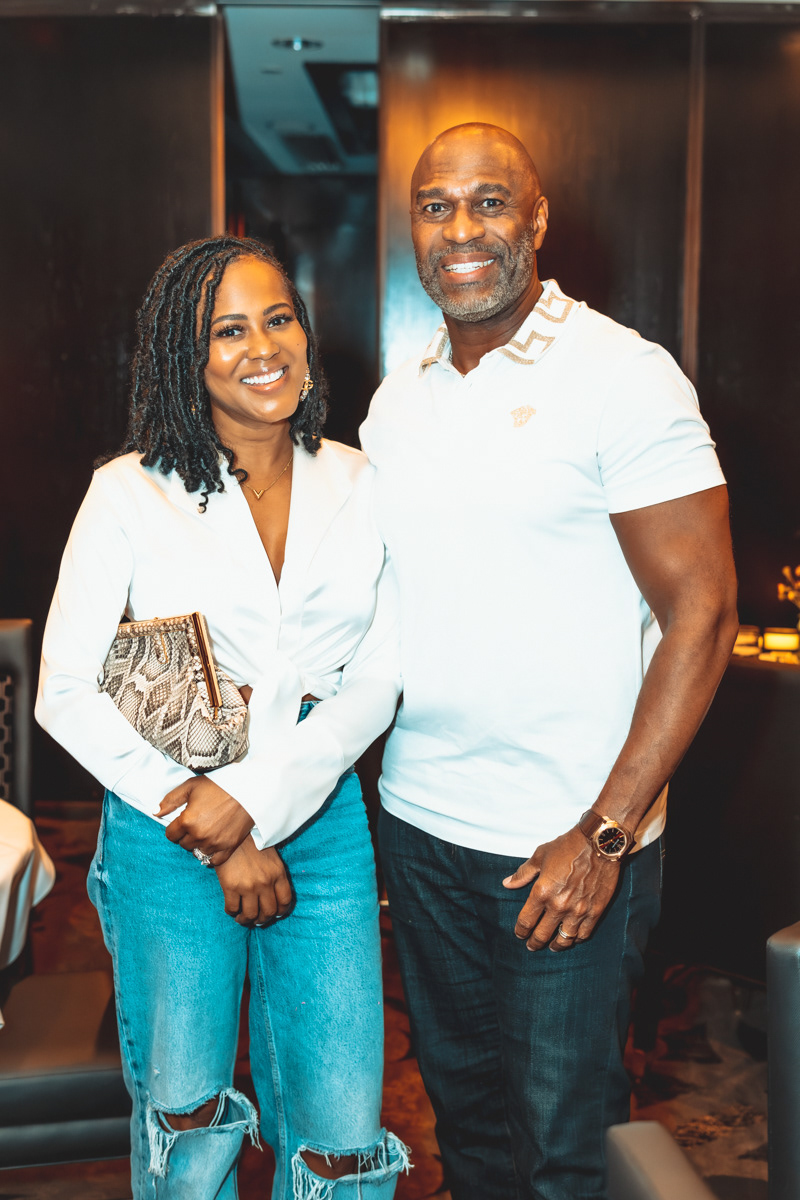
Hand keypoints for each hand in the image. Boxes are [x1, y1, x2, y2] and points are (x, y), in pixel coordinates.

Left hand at [156, 776, 253, 865]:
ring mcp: (214, 843)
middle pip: (183, 845)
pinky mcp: (228, 847)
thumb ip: (171, 800)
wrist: (248, 789)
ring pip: (197, 852)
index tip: (182, 822)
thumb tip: (155, 812)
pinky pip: (213, 861)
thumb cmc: (219, 785)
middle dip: (187, 835)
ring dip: (199, 844)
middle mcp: (199, 835)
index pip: (170, 835)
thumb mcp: (191, 786)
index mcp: (187, 820)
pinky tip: (213, 843)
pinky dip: (211, 855)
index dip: (174, 828)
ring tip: (206, 831)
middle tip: (197, 824)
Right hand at [215, 838, 292, 926]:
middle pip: (269, 912)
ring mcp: (248, 886)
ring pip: (251, 915)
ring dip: (246, 920)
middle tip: (256, 918)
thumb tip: (275, 898)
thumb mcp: (272, 858)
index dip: (280, 912)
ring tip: (242, 918)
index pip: (285, 902)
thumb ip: (275, 876)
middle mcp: (265, 882)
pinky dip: (232, 913)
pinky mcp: (230, 887)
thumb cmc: (253, 844)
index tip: (274, 914)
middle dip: (262, 919)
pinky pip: (232, 909)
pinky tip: (232, 909)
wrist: (232, 833)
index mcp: (278, 874)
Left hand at [502, 826, 620, 951]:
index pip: (526, 921)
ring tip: (552, 947)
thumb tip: (507, 883)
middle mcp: (559, 905)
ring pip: (564, 939)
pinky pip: (584, 934)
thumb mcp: (540, 856)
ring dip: (556, 946)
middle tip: (532, 946)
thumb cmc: (568, 847)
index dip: (520, 931)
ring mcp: (578, 911)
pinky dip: (576, 939)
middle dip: (534, 942)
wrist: (599, 844)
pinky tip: (572, 938)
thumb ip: (523, 873)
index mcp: (542, 892)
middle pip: (542, 935)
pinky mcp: (595, 911)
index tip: (519, 934)